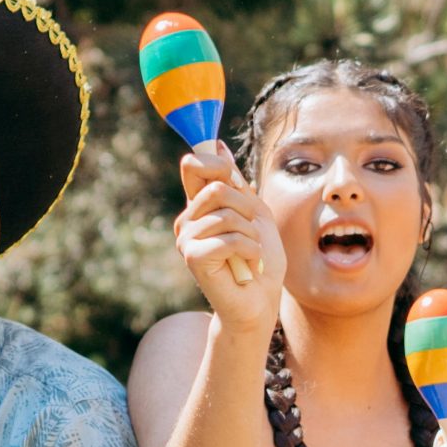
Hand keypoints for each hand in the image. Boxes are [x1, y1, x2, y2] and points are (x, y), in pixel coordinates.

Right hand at [173, 144, 282, 334]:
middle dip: (247, 208)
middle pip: (217, 187)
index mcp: (199, 206)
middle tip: (252, 233)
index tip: (236, 181)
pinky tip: (248, 265)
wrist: (260, 302)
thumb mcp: (255, 213)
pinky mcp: (193, 257)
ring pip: (226, 214)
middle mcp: (187, 219)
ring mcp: (186, 239)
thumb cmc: (259, 260)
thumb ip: (236, 184)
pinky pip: (228, 238)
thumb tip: (217, 145)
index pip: (195, 164)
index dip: (216, 164)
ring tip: (250, 253)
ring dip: (251, 235)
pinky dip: (249, 251)